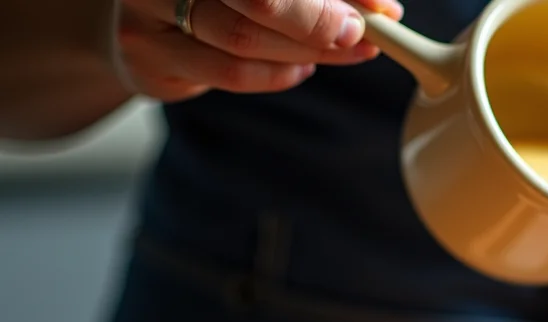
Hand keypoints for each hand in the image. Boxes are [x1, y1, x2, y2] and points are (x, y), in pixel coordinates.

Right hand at [114, 0, 403, 101]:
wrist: (149, 26)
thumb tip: (383, 9)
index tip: (378, 9)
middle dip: (317, 20)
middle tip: (357, 35)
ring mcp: (148, 5)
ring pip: (244, 38)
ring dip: (306, 52)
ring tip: (340, 52)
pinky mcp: (150, 52)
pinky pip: (230, 72)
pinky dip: (278, 73)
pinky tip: (300, 68)